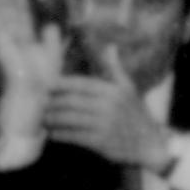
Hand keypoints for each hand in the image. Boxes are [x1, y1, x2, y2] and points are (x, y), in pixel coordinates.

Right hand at [0, 0, 68, 99]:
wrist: (31, 89)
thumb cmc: (42, 77)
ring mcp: (6, 35)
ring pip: (6, 8)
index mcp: (26, 38)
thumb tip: (51, 25)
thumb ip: (51, 38)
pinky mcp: (0, 36)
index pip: (25, 13)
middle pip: (14, 7)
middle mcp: (14, 34)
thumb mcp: (52, 54)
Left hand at [43, 73, 168, 168]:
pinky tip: (52, 133)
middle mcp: (108, 106)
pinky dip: (60, 134)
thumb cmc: (135, 114)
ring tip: (43, 118)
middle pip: (70, 101)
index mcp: (113, 90)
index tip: (47, 87)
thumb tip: (110, 47)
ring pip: (69, 119)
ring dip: (52, 119)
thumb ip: (115, 69)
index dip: (60, 85)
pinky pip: (73, 136)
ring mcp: (104, 124)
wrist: (149, 143)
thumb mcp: (128, 89)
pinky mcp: (100, 141)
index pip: (80, 84)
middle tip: (41, 104)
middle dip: (52, 103)